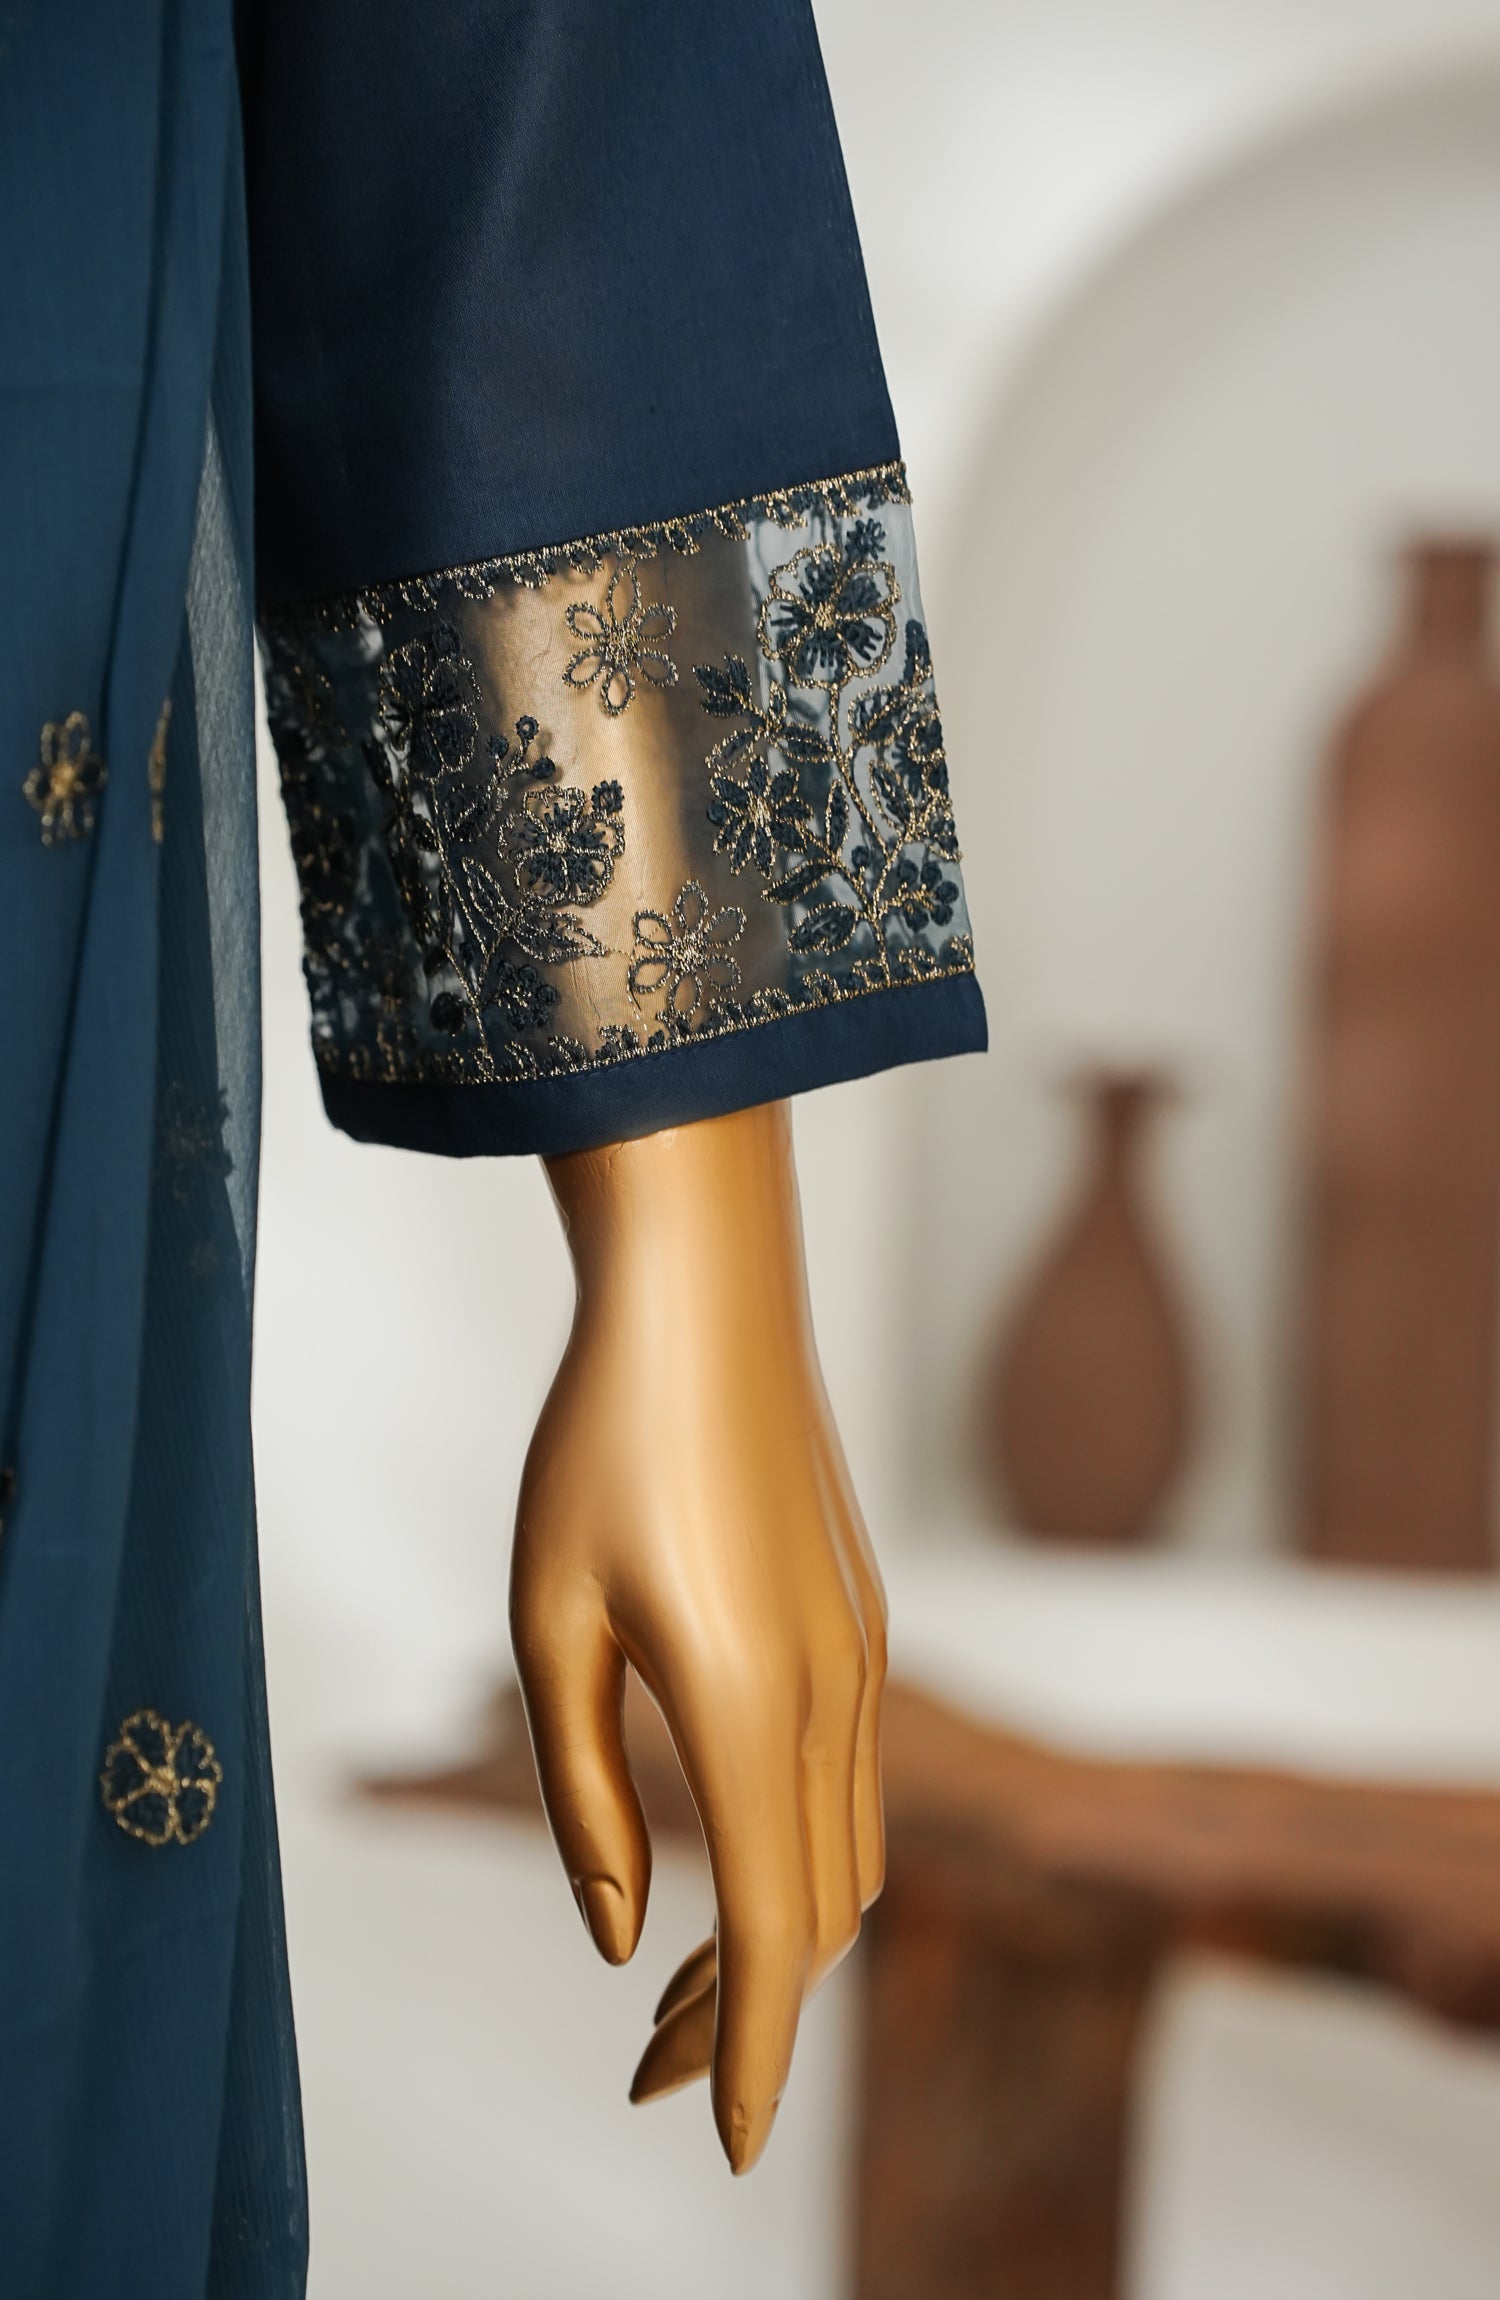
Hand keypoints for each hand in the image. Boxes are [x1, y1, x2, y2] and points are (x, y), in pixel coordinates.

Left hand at [509, 1100, 886, 2172]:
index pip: (771, 1931)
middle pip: (818, 1912)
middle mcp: (835, 1692)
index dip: (748, 2051)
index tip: (719, 2145)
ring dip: (778, 1938)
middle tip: (646, 2073)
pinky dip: (800, 1856)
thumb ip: (582, 1791)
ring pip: (849, 1852)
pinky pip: (852, 1781)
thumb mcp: (549, 1618)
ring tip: (671, 1982)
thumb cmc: (603, 1443)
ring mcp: (864, 1653)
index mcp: (749, 1701)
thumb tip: (618, 1935)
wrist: (709, 1290)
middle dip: (744, 2014)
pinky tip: (723, 1851)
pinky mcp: (863, 1619)